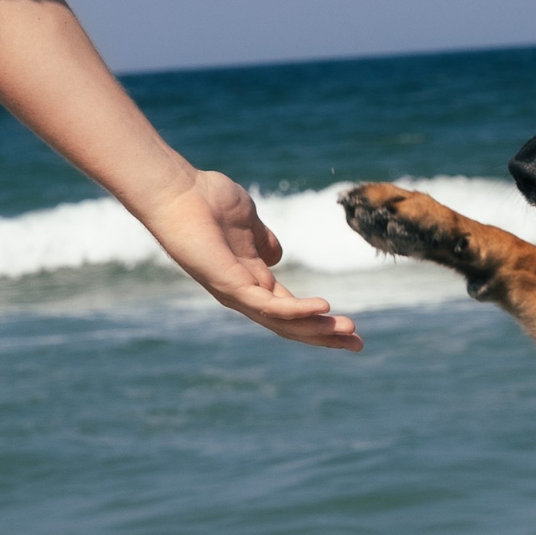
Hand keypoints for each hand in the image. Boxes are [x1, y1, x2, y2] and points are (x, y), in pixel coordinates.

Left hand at [141, 171, 361, 350]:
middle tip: (358, 344)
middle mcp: (244, 292)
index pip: (290, 309)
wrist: (177, 190)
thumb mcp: (248, 222)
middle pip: (290, 325)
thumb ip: (263, 241)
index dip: (320, 320)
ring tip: (348, 330)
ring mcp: (235, 291)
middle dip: (324, 336)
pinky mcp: (229, 284)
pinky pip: (268, 305)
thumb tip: (277, 255)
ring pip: (282, 322)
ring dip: (317, 329)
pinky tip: (323, 308)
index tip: (352, 326)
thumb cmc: (207, 200)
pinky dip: (296, 310)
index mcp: (251, 278)